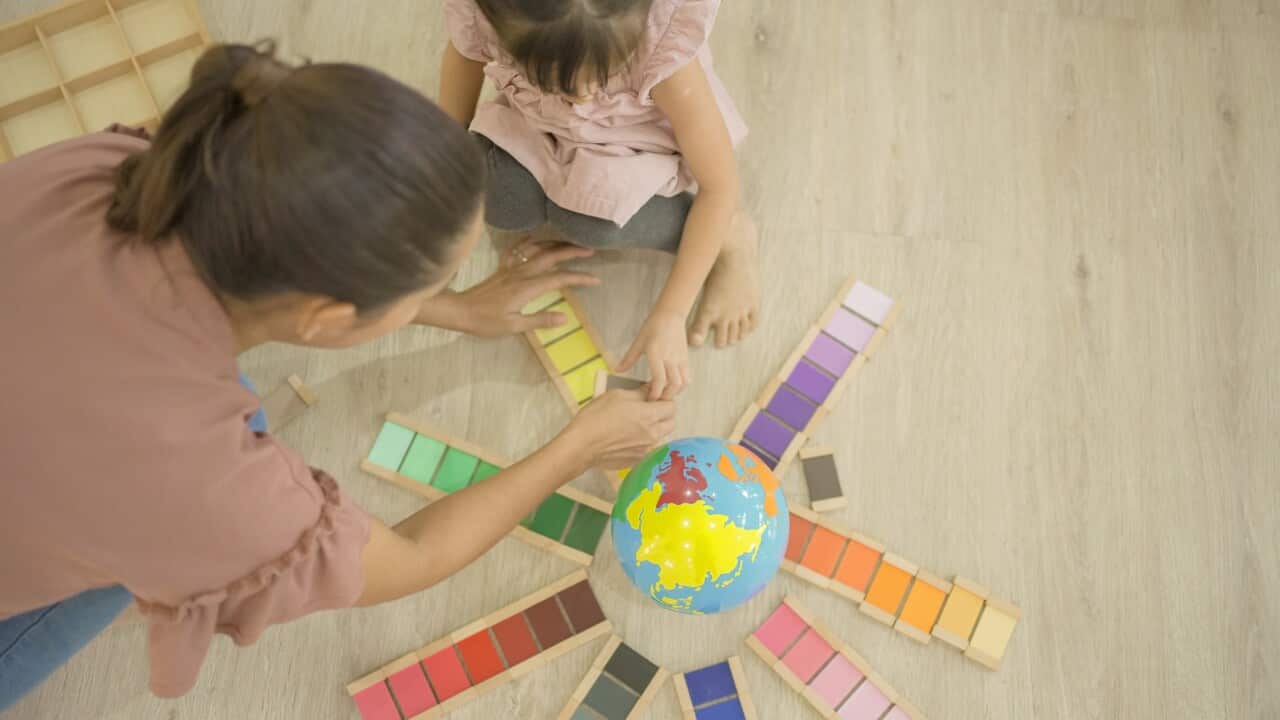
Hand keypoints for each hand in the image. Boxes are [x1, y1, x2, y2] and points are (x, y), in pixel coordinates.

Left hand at [415, 239, 597, 336]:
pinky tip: (534, 237)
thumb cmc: (485, 321)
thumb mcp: (514, 326)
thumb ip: (540, 320)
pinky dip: (527, 240)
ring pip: (536, 249)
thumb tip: (565, 318)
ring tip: (569, 243)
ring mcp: (510, 268)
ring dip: (554, 243)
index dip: (579, 278)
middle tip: (590, 250)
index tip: (595, 279)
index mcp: (527, 288)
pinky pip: (516, 249)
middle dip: (572, 252)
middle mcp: (521, 273)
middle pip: (551, 256)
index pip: (559, 279)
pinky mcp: (502, 268)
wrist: (459, 310)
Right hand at [563, 389, 675, 469]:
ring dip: (654, 429)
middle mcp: (651, 434)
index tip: (653, 399)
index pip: (672, 407)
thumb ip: (639, 393)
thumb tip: (650, 388)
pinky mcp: (636, 460)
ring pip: (660, 437)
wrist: (581, 446)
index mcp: (648, 416)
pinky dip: (642, 442)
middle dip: (663, 415)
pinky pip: (647, 449)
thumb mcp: (617, 396)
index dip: (664, 400)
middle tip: (647, 410)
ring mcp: (645, 450)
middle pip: (670, 423)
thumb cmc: (595, 418)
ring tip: (634, 424)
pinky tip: (626, 437)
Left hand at [618, 310, 689, 399]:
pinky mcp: (685, 358)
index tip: (649, 399)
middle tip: (656, 399)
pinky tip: (671, 384)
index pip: (659, 380)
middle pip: (673, 385)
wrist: (671, 315)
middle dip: (665, 396)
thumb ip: (629, 358)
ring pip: (683, 382)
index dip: (655, 393)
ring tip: (664, 393)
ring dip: (675, 391)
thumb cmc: (653, 326)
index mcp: (656, 354)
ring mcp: (680, 359)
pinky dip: (681, 385)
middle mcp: (670, 358)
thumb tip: (617, 370)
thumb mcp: (638, 342)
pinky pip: (687, 376)